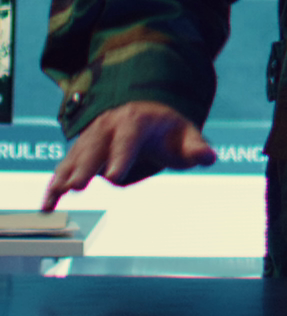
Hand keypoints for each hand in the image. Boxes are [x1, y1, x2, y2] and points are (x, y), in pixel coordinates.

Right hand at [42, 101, 215, 210]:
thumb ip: (195, 147)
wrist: (144, 108)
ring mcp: (92, 137)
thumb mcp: (184, 134)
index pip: (128, 138)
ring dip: (65, 174)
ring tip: (56, 195)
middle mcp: (109, 126)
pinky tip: (46, 206)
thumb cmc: (166, 128)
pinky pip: (64, 167)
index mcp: (136, 121)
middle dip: (86, 165)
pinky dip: (54, 184)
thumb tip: (210, 156)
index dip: (120, 156)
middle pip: (95, 145)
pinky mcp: (81, 151)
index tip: (113, 177)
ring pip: (76, 155)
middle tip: (76, 186)